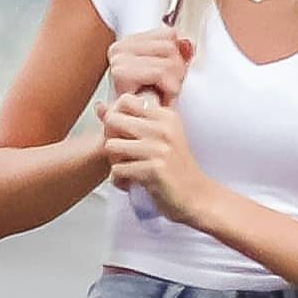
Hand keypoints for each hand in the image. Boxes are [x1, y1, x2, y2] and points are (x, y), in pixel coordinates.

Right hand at [103, 25, 196, 108]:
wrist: (130, 133)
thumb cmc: (149, 106)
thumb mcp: (165, 73)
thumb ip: (176, 54)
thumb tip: (187, 43)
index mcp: (127, 42)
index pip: (169, 34)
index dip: (177, 58)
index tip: (167, 77)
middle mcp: (119, 48)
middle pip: (170, 46)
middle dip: (176, 71)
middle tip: (165, 89)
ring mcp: (118, 60)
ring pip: (168, 60)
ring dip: (173, 83)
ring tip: (162, 95)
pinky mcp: (121, 73)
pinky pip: (161, 72)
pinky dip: (168, 89)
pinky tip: (159, 99)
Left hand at [103, 84, 205, 212]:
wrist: (198, 197)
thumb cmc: (176, 169)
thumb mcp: (159, 138)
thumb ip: (129, 120)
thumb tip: (99, 107)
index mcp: (166, 116)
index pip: (125, 101)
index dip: (117, 118)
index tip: (125, 135)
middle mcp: (163, 128)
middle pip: (113, 121)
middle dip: (112, 139)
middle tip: (122, 155)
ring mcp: (159, 148)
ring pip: (111, 146)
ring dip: (115, 162)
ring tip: (128, 170)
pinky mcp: (153, 169)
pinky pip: (118, 170)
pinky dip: (120, 180)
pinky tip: (132, 183)